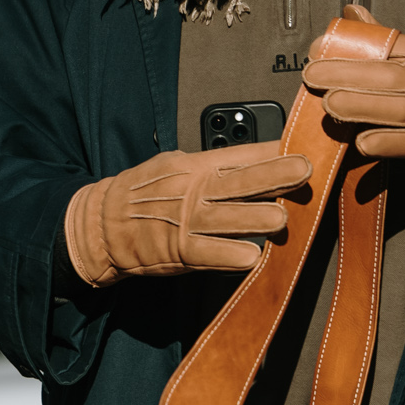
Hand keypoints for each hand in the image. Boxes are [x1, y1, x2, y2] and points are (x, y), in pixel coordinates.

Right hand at [64, 141, 310, 288]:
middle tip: (303, 171)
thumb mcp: (175, 167)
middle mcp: (194, 191)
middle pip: (240, 181)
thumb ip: (212, 167)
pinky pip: (208, 254)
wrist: (102, 224)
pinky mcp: (178, 251)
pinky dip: (230, 255)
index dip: (272, 152)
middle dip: (273, 176)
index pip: (240, 155)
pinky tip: (252, 256)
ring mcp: (186, 222)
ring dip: (257, 218)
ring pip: (229, 218)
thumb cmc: (143, 195)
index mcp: (195, 167)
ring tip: (282, 218)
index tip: (300, 147)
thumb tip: (253, 162)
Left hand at [302, 5, 404, 179]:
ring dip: (359, 107)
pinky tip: (360, 141)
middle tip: (314, 75)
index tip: (320, 48)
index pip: (388, 44)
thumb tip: (351, 13)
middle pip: (388, 76)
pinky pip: (404, 143)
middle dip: (347, 75)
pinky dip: (382, 142)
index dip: (352, 46)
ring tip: (329, 103)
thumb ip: (384, 38)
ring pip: (395, 110)